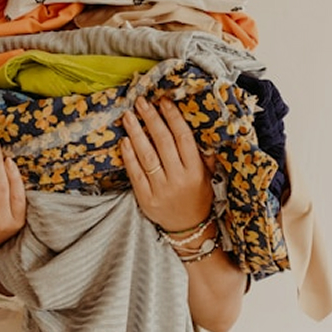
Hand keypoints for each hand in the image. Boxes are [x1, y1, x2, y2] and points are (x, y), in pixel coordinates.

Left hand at [120, 97, 213, 231]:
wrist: (189, 229)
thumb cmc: (198, 198)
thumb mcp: (207, 176)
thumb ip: (203, 155)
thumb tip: (197, 127)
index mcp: (195, 171)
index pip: (183, 138)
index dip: (173, 118)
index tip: (164, 102)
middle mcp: (178, 179)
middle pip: (163, 143)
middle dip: (152, 119)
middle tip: (142, 102)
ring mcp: (161, 189)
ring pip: (147, 156)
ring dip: (136, 134)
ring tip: (129, 116)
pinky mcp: (146, 198)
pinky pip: (135, 173)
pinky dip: (129, 156)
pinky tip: (125, 141)